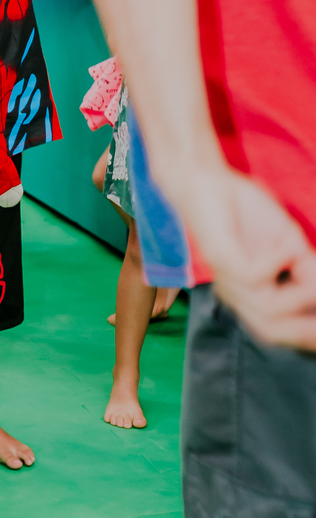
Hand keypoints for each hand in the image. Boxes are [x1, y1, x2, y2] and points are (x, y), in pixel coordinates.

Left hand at [175, 166, 315, 349]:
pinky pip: (254, 277)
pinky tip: (289, 248)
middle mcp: (237, 295)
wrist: (211, 182)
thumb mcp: (289, 244)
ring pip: (267, 309)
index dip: (307, 335)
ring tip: (309, 265)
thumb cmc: (249, 214)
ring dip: (299, 293)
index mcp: (251, 297)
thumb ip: (306, 268)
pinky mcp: (221, 259)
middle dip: (307, 329)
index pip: (280, 331)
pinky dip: (277, 263)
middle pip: (272, 331)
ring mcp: (227, 279)